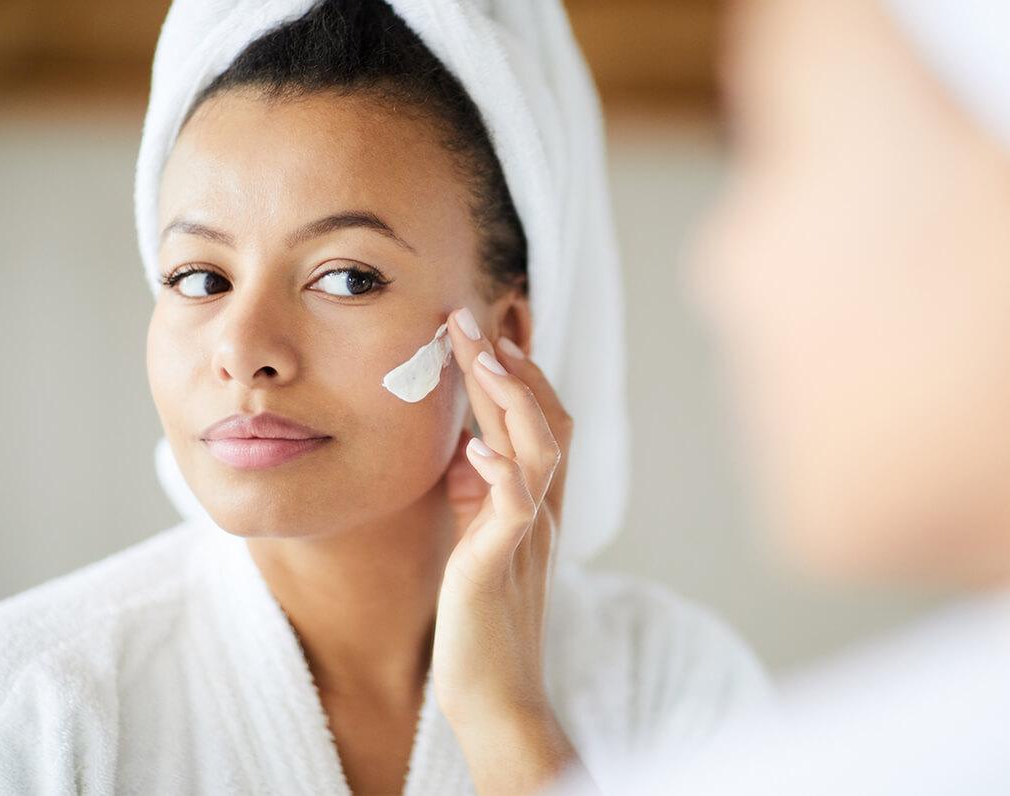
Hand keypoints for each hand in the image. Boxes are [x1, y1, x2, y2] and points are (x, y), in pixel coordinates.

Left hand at [432, 306, 593, 794]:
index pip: (539, 420)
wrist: (494, 691)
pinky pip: (513, 508)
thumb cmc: (481, 614)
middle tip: (472, 319)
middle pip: (543, 420)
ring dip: (511, 400)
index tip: (485, 333)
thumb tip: (468, 442)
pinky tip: (476, 446)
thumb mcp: (481, 535)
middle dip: (509, 366)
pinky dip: (500, 471)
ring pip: (539, 450)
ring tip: (483, 358)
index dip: (518, 373)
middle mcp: (542, 509)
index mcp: (534, 500)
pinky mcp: (501, 565)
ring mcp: (527, 535)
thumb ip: (482, 491)